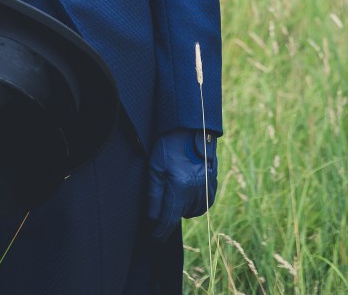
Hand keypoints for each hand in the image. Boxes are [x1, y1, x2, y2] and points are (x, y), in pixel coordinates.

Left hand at [147, 128, 217, 242]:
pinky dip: (194, 203)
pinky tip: (187, 190)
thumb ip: (154, 194)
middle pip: (180, 216)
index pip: (169, 219)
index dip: (160, 232)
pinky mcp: (214, 185)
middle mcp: (197, 192)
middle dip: (169, 214)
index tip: (154, 238)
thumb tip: (153, 218)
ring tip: (174, 190)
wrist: (192, 129)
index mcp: (181, 188)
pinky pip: (203, 204)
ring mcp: (208, 189)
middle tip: (161, 200)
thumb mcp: (155, 166)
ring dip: (182, 208)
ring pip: (192, 211)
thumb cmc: (170, 145)